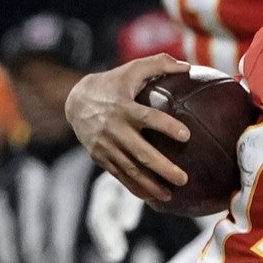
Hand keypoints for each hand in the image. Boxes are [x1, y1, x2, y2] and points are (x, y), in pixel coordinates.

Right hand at [65, 54, 192, 203]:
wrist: (75, 102)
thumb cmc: (112, 84)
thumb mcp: (131, 70)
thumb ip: (159, 64)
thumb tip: (187, 66)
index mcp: (124, 107)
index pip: (148, 118)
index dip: (166, 126)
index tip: (186, 135)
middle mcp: (114, 129)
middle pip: (141, 153)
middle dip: (163, 168)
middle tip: (184, 179)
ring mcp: (106, 146)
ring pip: (131, 170)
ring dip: (151, 184)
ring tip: (171, 195)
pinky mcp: (100, 157)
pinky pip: (120, 176)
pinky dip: (136, 188)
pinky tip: (152, 198)